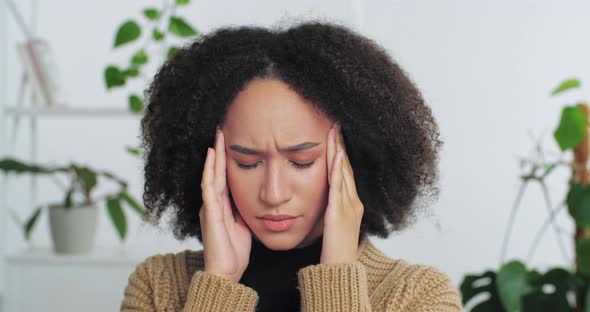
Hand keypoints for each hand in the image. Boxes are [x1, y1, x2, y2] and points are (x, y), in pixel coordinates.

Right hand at [200, 127, 251, 282]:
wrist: (226, 273)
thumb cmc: (235, 252)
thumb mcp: (244, 225)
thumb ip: (245, 210)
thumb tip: (257, 197)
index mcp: (222, 205)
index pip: (226, 176)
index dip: (229, 158)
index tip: (235, 139)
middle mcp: (213, 203)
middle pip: (217, 170)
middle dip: (220, 150)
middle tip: (223, 128)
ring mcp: (210, 206)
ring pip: (212, 173)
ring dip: (215, 154)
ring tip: (218, 134)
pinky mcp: (210, 212)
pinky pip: (209, 186)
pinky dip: (210, 169)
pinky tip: (213, 154)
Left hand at [320, 123, 364, 263]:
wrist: (340, 271)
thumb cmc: (335, 252)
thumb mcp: (333, 226)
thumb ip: (331, 210)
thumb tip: (325, 200)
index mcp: (351, 204)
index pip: (345, 172)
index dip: (340, 152)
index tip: (335, 135)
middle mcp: (353, 202)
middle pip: (346, 167)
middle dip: (340, 145)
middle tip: (336, 124)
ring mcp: (348, 207)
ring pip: (343, 173)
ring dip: (338, 151)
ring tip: (334, 132)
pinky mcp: (339, 213)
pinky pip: (338, 187)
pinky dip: (337, 170)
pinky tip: (335, 155)